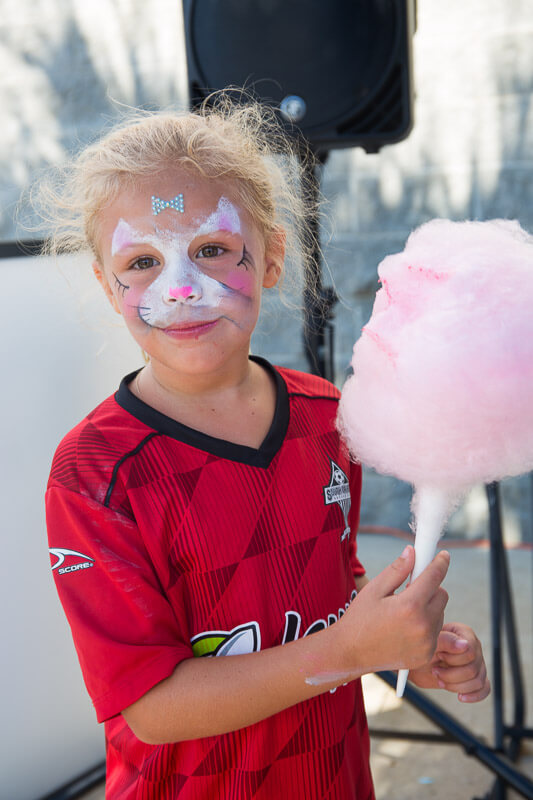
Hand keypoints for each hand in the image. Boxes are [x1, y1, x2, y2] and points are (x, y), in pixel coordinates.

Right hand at [337, 546, 449, 673]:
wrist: (351, 653)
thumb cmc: (360, 618)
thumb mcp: (374, 589)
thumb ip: (397, 570)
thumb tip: (412, 552)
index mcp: (410, 606)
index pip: (434, 576)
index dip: (440, 562)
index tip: (443, 556)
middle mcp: (423, 625)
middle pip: (442, 595)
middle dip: (430, 588)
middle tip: (410, 589)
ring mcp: (427, 643)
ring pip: (440, 613)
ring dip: (429, 607)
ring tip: (404, 612)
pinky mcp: (426, 655)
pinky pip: (435, 632)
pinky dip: (426, 625)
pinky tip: (405, 627)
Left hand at [409, 622, 490, 701]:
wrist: (418, 663)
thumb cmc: (423, 650)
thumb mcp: (431, 643)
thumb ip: (446, 640)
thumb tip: (464, 645)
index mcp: (464, 634)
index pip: (470, 652)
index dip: (453, 660)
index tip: (438, 656)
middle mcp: (474, 646)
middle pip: (473, 669)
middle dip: (451, 675)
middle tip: (435, 671)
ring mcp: (477, 662)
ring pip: (478, 681)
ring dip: (456, 686)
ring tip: (441, 680)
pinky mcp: (476, 677)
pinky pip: (485, 688)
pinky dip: (474, 695)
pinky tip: (460, 697)